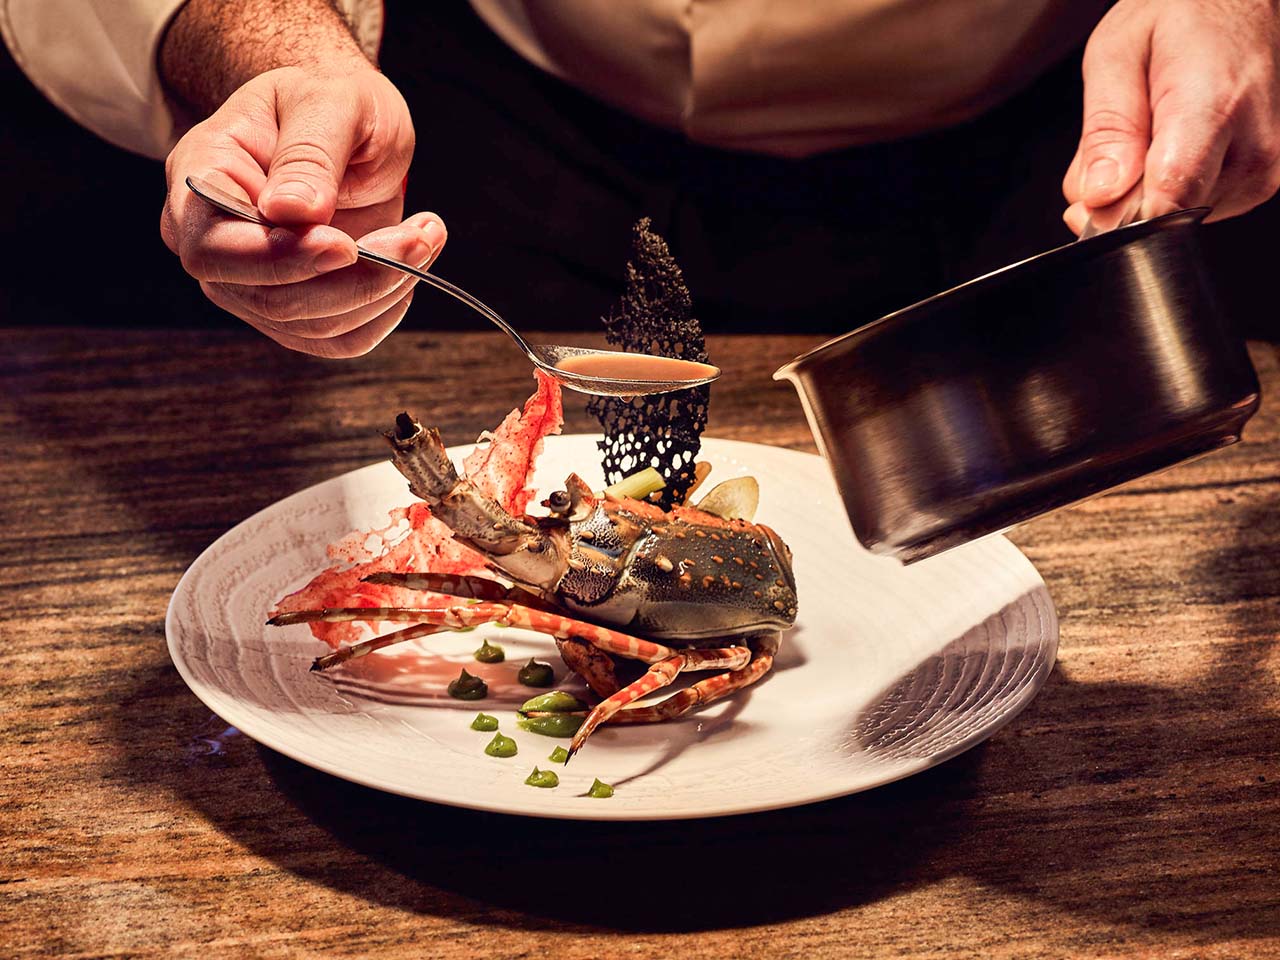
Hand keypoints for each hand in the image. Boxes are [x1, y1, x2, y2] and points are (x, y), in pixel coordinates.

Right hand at [160, 66, 443, 356]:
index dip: (280, 259)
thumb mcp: (329, 101)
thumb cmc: (331, 100)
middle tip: (420, 234)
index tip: (346, 245)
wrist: (349, 124)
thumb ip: (309, 153)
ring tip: (424, 234)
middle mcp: (216, 243)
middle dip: (357, 278)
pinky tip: (410, 265)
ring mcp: (252, 284)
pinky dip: (386, 309)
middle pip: (271, 299)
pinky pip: (340, 338)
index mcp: (201, 179)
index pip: (213, 250)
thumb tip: (292, 212)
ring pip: (314, 324)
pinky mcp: (298, 310)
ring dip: (385, 288)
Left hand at [1063, 0, 1279, 233]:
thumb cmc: (1180, 17)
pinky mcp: (1256, 183)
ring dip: (1141, 189)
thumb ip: (1106, 129)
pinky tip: (1169, 143)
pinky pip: (1188, 208)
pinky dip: (1164, 186)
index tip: (1092, 196)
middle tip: (1118, 140)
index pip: (1166, 201)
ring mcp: (1260, 171)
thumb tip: (1099, 194)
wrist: (1236, 2)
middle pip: (1161, 215)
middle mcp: (1251, 148)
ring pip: (1171, 216)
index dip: (1115, 213)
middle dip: (1119, 196)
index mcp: (1215, 109)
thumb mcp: (1116, 54)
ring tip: (1151, 129)